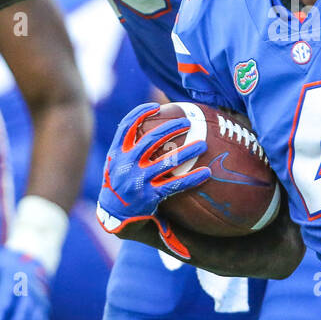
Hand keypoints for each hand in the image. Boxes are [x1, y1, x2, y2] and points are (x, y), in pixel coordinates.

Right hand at [97, 103, 210, 259]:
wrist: (113, 213)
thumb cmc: (119, 181)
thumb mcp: (116, 162)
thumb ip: (128, 145)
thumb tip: (151, 123)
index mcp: (117, 153)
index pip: (126, 126)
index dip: (141, 113)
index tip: (157, 106)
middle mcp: (126, 165)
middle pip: (151, 140)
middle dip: (172, 127)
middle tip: (188, 122)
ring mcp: (138, 181)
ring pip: (167, 162)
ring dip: (188, 151)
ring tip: (204, 144)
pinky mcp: (149, 196)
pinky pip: (175, 185)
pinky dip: (192, 178)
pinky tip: (206, 172)